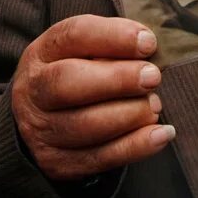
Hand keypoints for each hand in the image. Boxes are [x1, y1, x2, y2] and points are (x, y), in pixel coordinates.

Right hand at [11, 14, 174, 179]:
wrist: (42, 120)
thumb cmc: (77, 73)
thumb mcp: (84, 49)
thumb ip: (113, 41)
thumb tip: (147, 43)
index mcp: (43, 53)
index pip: (74, 35)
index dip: (114, 37)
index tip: (148, 43)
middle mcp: (35, 90)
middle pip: (68, 82)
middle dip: (118, 79)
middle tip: (153, 77)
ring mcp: (43, 130)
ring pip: (86, 125)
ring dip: (130, 114)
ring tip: (154, 105)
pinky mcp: (59, 162)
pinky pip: (101, 157)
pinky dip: (137, 146)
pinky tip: (161, 133)